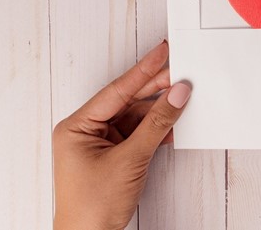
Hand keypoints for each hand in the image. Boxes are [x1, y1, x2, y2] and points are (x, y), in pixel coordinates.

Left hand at [52, 41, 190, 229]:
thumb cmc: (91, 208)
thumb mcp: (130, 160)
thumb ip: (156, 124)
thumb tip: (176, 96)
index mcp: (77, 126)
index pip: (117, 91)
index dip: (143, 70)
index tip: (163, 52)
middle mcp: (87, 131)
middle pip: (127, 101)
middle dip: (155, 88)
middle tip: (180, 70)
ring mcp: (101, 143)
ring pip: (136, 117)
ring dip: (160, 109)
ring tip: (183, 95)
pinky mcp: (115, 155)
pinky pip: (139, 133)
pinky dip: (157, 128)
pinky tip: (175, 120)